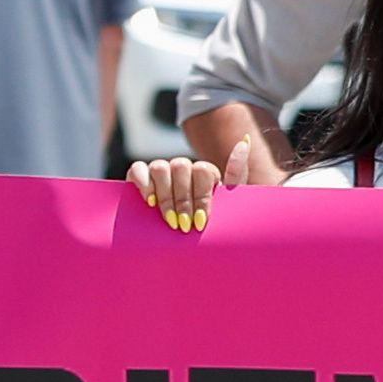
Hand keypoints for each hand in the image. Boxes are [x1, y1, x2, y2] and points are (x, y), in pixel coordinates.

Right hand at [130, 137, 255, 233]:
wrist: (178, 241)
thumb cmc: (206, 225)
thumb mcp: (227, 203)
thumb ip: (236, 173)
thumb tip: (244, 140)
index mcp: (204, 172)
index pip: (203, 171)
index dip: (202, 196)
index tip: (201, 222)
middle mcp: (182, 167)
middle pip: (181, 168)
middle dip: (183, 201)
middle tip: (184, 226)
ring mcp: (160, 170)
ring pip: (160, 168)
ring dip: (165, 196)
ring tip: (169, 219)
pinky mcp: (139, 175)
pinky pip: (137, 169)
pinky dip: (143, 184)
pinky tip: (150, 203)